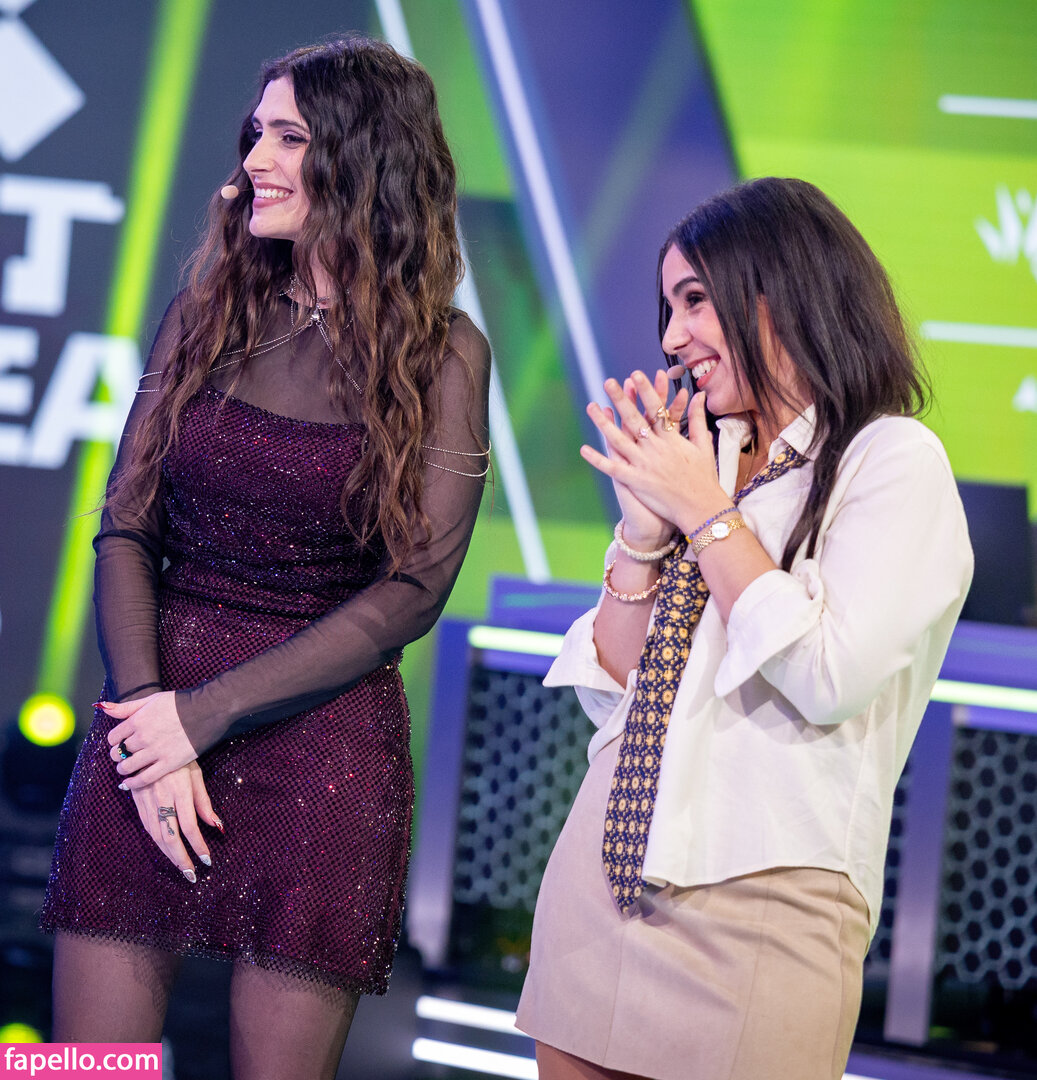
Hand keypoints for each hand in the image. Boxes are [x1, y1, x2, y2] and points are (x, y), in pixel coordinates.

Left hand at [105, 691, 197, 789]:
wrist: (206, 711)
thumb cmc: (179, 703)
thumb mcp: (151, 700)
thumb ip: (126, 707)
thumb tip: (102, 707)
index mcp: (137, 720)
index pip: (113, 737)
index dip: (115, 741)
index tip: (120, 742)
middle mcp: (143, 737)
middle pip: (119, 752)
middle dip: (118, 755)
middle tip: (123, 756)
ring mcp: (155, 751)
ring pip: (128, 767)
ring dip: (123, 769)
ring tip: (126, 769)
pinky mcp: (168, 763)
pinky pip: (144, 778)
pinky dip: (133, 783)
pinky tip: (130, 783)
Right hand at [127, 762, 221, 880]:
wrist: (147, 742)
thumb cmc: (179, 756)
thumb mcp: (196, 773)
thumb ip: (204, 801)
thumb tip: (217, 825)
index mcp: (180, 791)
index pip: (189, 826)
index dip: (197, 845)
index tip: (206, 860)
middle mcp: (162, 798)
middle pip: (170, 837)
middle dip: (181, 859)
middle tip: (191, 875)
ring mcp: (147, 801)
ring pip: (156, 836)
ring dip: (169, 855)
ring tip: (181, 867)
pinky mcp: (137, 802)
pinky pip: (147, 827)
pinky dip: (157, 842)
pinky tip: (166, 850)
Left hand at [582, 371, 729, 535]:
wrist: (701, 507)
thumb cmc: (704, 477)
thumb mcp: (704, 445)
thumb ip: (698, 419)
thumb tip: (699, 395)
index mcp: (672, 438)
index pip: (656, 409)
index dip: (645, 391)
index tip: (636, 374)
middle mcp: (656, 448)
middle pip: (635, 419)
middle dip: (621, 399)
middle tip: (608, 382)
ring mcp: (644, 464)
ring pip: (619, 440)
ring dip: (603, 423)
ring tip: (591, 407)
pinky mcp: (636, 481)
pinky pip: (613, 468)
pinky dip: (598, 459)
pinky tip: (584, 449)